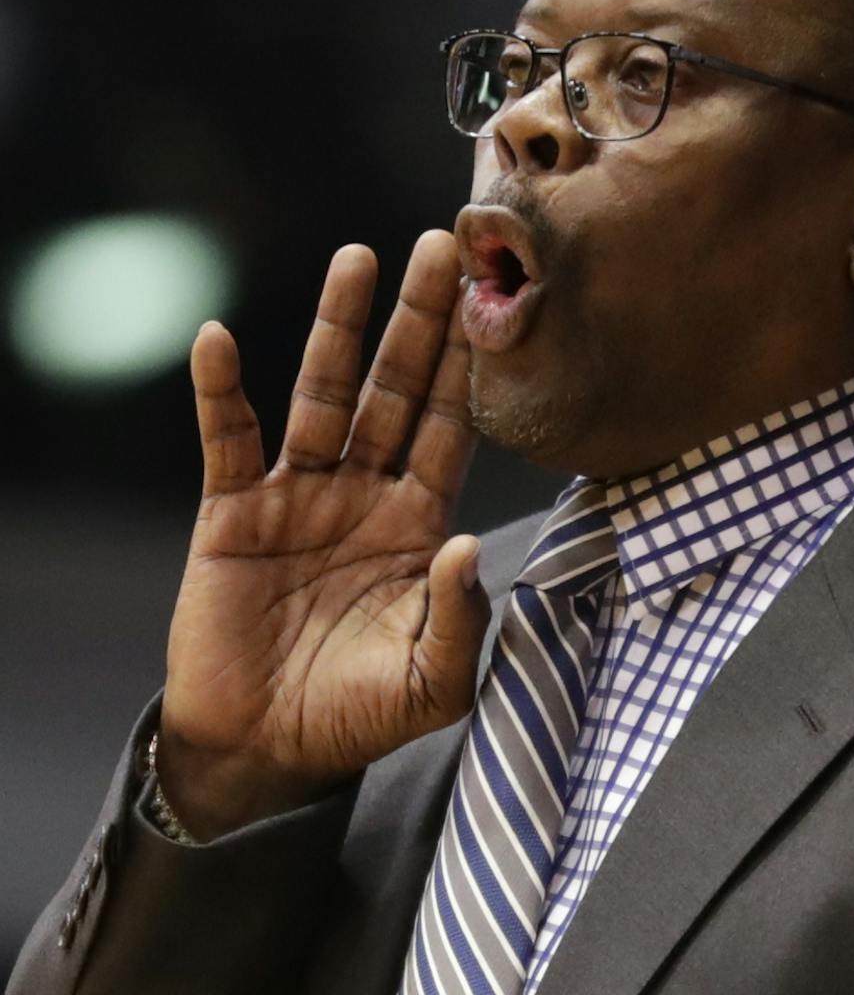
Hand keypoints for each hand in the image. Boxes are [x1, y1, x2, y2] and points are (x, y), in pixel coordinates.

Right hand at [156, 231, 487, 838]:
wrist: (267, 749)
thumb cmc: (359, 717)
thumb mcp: (432, 684)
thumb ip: (459, 618)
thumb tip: (468, 544)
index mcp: (419, 525)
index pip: (451, 430)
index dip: (469, 370)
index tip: (491, 303)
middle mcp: (364, 495)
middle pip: (396, 390)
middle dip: (418, 322)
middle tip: (441, 244)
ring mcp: (298, 496)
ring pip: (323, 396)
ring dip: (338, 330)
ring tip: (356, 259)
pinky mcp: (234, 513)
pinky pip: (229, 442)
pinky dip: (222, 393)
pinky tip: (221, 342)